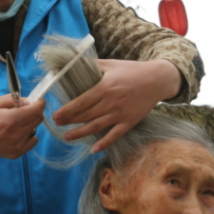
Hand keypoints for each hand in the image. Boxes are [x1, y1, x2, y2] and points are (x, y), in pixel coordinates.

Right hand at [0, 94, 45, 164]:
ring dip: (29, 123)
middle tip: (22, 110)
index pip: (37, 110)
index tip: (37, 100)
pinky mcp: (16, 153)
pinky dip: (28, 135)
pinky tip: (15, 133)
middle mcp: (16, 134)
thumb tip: (29, 101)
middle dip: (34, 112)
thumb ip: (13, 99)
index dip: (39, 103)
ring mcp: (17, 146)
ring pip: (35, 129)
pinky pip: (32, 141)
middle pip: (38, 119)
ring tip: (14, 123)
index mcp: (10, 120)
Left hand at [52, 59, 181, 152]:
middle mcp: (111, 102)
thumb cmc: (133, 70)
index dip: (67, 110)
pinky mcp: (129, 121)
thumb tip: (73, 64)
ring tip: (67, 136)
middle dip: (69, 121)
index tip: (55, 115)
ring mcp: (120, 114)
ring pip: (96, 126)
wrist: (157, 80)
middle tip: (56, 124)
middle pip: (86, 115)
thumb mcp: (111, 64)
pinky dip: (104, 143)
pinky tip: (93, 149)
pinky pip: (115, 135)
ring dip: (80, 133)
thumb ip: (92, 65)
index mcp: (105, 87)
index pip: (81, 102)